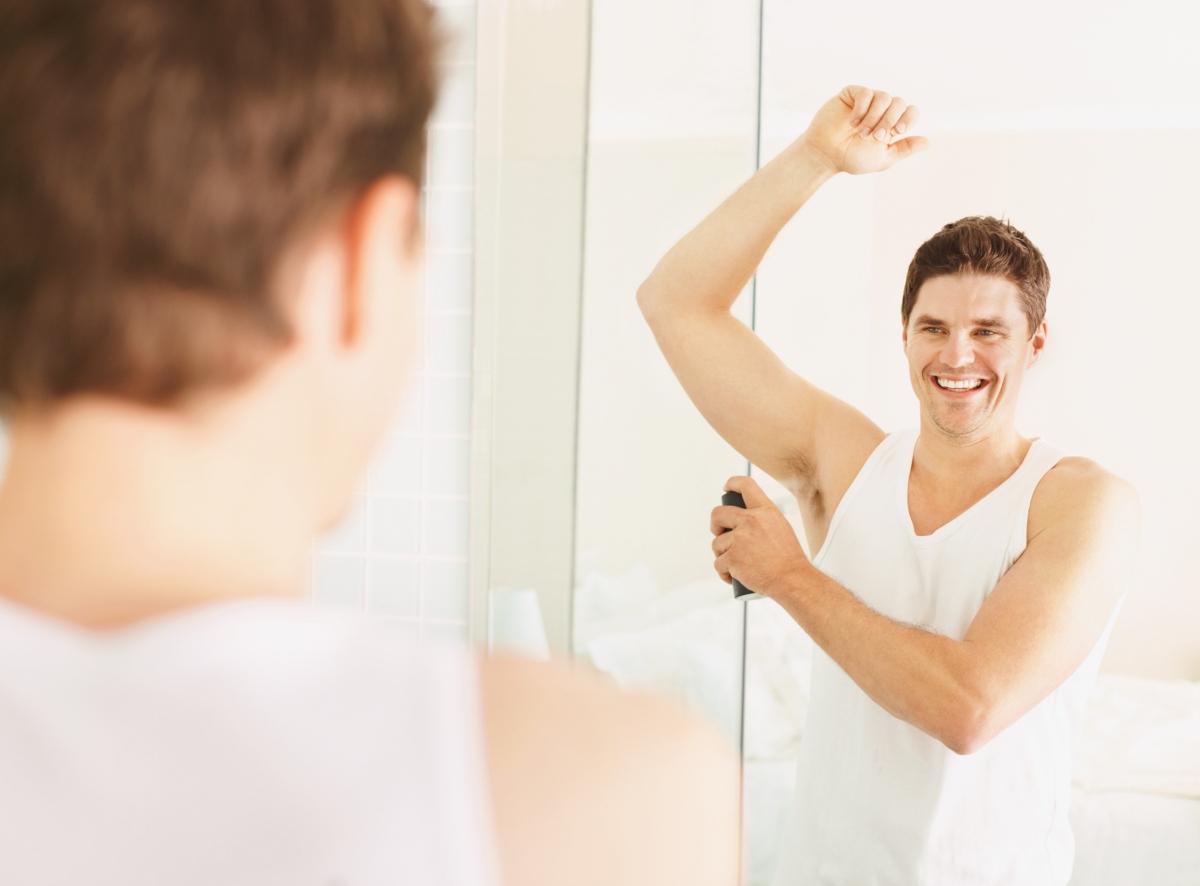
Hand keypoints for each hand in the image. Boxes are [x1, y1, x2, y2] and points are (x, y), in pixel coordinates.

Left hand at [710, 476, 810, 598]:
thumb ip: (761, 521)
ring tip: (736, 564)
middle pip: (718, 514)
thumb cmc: (789, 558)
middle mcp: (751, 521)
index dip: (733, 483)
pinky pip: (718, 563)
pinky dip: (724, 572)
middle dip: (715, 525)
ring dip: (722, 555)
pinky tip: (733, 576)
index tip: (726, 488)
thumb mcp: (780, 527)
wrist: (792, 579)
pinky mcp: (732, 558)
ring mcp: (740, 539)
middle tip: (719, 534)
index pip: (745, 485)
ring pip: (717, 543)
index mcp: (765, 511)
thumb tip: (741, 521)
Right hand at [797, 85, 928, 175]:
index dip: (908, 119)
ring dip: (874, 117)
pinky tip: (852, 122)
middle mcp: (881, 110)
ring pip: (884, 97)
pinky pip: (866, 93)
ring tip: (861, 133)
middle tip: (876, 137)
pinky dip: (861, 109)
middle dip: (890, 121)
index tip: (897, 132)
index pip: (911, 111)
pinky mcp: (852, 94)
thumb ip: (904, 149)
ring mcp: (867, 101)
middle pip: (899, 103)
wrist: (825, 155)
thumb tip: (928, 142)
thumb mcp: (883, 159)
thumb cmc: (851, 158)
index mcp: (891, 123)